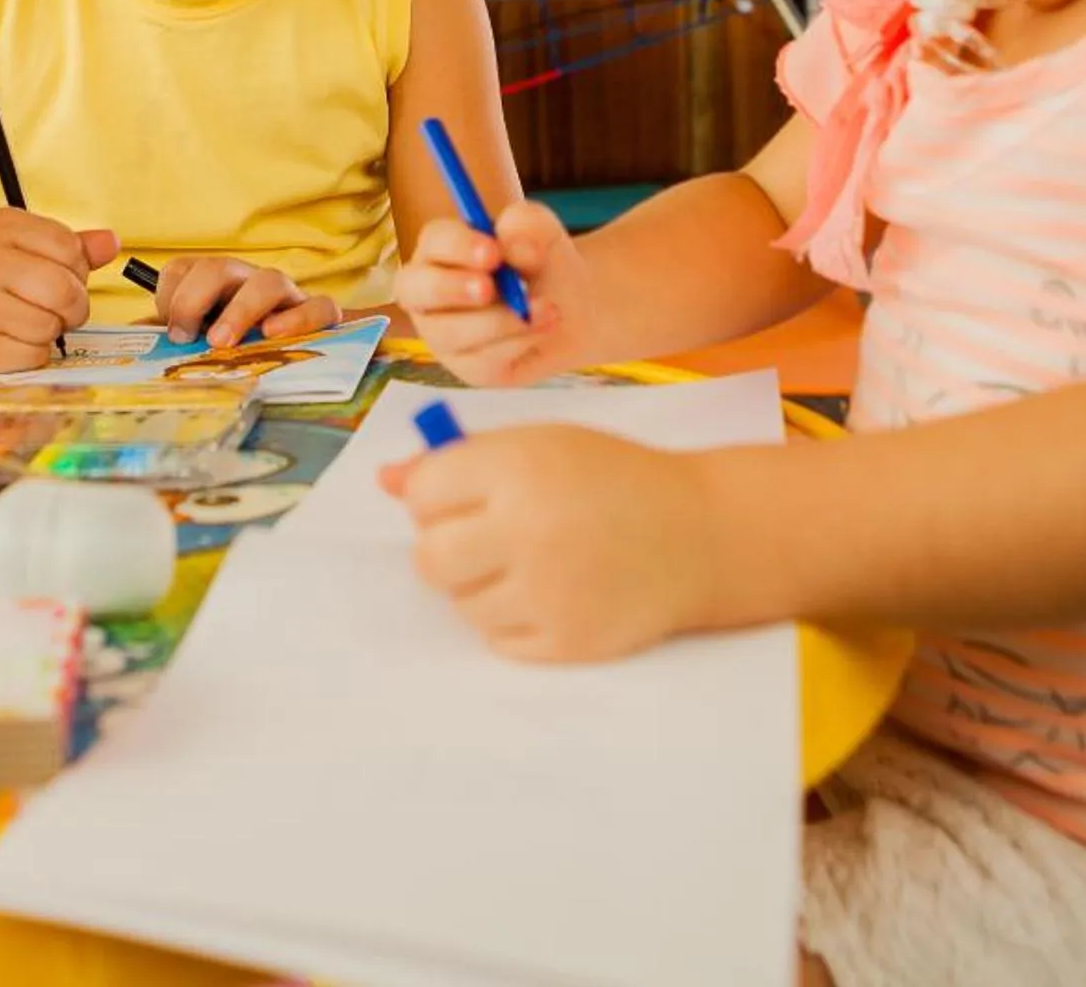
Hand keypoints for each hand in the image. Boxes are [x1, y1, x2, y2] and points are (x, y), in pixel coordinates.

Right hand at [0, 207, 116, 370]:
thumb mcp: (8, 242)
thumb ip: (63, 244)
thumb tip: (112, 243)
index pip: (69, 249)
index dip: (76, 270)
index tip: (58, 277)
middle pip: (66, 291)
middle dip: (73, 307)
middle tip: (57, 310)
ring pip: (51, 326)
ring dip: (49, 332)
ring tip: (22, 323)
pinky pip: (32, 357)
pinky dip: (30, 354)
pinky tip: (6, 341)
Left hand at [151, 256, 338, 346]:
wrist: (299, 360)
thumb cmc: (239, 348)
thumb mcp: (198, 341)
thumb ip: (167, 336)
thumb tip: (130, 336)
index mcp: (212, 283)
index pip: (182, 268)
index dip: (169, 295)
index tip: (170, 330)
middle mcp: (246, 280)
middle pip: (218, 267)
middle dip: (194, 299)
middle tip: (184, 337)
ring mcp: (286, 295)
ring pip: (268, 281)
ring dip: (241, 309)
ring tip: (222, 341)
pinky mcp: (319, 315)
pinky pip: (320, 306)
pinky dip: (299, 318)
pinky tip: (274, 334)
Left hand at [378, 424, 741, 661]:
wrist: (699, 533)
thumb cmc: (609, 480)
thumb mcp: (540, 445)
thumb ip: (461, 460)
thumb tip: (386, 482)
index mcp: (517, 467)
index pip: (423, 494)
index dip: (434, 498)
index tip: (458, 498)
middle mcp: (528, 529)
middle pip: (429, 560)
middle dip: (444, 551)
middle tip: (480, 540)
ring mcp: (548, 591)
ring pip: (462, 605)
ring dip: (481, 586)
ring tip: (531, 562)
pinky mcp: (568, 641)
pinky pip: (499, 640)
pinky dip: (514, 621)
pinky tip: (553, 591)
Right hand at [392, 202, 596, 385]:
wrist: (574, 311)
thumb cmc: (543, 264)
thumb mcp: (544, 234)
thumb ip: (527, 225)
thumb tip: (510, 242)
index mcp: (441, 249)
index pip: (434, 242)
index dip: (458, 246)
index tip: (493, 252)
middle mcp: (429, 292)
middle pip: (413, 289)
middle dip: (449, 287)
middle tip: (488, 288)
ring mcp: (442, 333)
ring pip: (450, 332)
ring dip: (499, 321)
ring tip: (547, 307)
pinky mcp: (467, 367)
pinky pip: (482, 361)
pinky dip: (518, 342)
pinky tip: (544, 327)